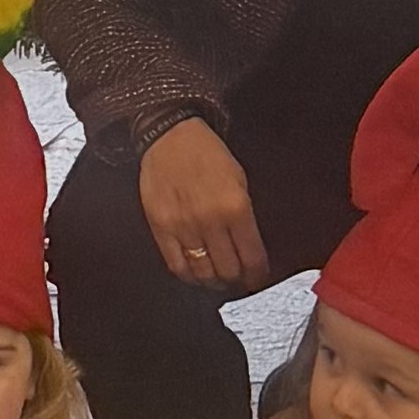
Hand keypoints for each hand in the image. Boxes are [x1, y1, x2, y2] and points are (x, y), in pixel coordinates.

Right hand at [138, 119, 266, 292]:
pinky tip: (196, 274)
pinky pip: (177, 265)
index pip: (252, 257)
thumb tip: (250, 248)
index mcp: (236, 208)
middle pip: (229, 270)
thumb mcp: (239, 179)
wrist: (170, 137)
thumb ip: (245, 215)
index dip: (258, 274)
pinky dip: (189, 276)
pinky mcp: (161, 228)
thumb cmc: (207, 154)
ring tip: (218, 279)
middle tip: (239, 279)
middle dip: (238, 279)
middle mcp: (210, 221)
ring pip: (203, 273)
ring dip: (214, 281)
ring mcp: (183, 227)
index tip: (258, 277)